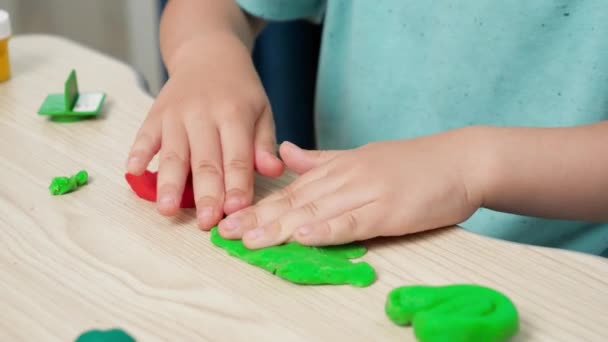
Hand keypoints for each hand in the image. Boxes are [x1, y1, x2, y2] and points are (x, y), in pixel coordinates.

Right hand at [126, 34, 283, 228]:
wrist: (207, 53)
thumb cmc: (239, 90)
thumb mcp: (262, 110)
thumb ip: (264, 143)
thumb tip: (273, 171)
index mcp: (235, 114)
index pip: (237, 157)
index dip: (237, 185)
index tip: (237, 211)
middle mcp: (204, 114)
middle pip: (205, 160)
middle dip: (206, 193)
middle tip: (207, 223)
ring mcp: (176, 113)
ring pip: (173, 152)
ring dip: (168, 182)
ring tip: (167, 209)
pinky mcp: (155, 113)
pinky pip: (144, 135)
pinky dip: (137, 153)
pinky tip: (134, 173)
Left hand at [217, 128, 485, 247]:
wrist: (460, 159)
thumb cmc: (413, 163)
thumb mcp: (361, 156)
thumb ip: (322, 159)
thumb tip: (287, 153)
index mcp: (338, 168)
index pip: (291, 190)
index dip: (258, 205)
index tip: (229, 217)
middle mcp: (346, 177)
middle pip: (295, 200)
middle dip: (258, 218)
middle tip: (225, 233)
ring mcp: (367, 191)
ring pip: (317, 210)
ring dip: (282, 226)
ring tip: (251, 240)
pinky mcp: (389, 209)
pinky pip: (353, 220)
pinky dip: (327, 229)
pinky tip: (304, 236)